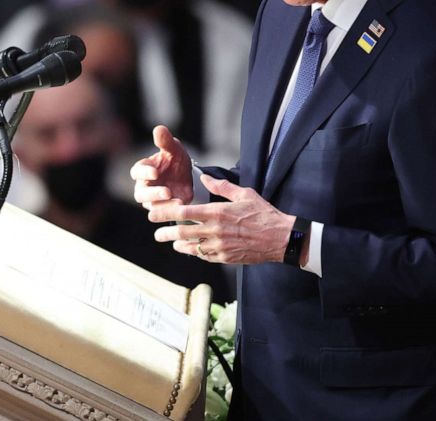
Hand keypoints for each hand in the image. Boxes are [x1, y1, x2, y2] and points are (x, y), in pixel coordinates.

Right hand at [130, 125, 193, 208]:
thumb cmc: (176, 161)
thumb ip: (165, 141)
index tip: (155, 172)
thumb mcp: (174, 150)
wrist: (188, 178)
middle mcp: (144, 186)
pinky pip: (161, 213)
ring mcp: (152, 199)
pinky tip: (181, 205)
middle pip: (140, 193)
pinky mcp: (162, 209)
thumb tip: (159, 128)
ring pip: (150, 205)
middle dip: (153, 193)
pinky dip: (170, 210)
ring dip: (162, 204)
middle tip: (166, 192)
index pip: (137, 171)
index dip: (144, 173)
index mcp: (144, 169)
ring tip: (176, 200)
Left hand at [150, 174, 293, 264]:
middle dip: (166, 233)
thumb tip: (205, 177)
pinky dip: (195, 253)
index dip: (166, 214)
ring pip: (192, 248)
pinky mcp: (226, 258)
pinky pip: (205, 256)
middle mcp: (215, 231)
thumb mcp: (244, 194)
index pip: (185, 213)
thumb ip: (221, 187)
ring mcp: (220, 247)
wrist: (281, 238)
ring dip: (179, 245)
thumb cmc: (263, 214)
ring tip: (171, 243)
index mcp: (218, 213)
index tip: (154, 214)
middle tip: (156, 234)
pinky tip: (190, 250)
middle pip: (183, 233)